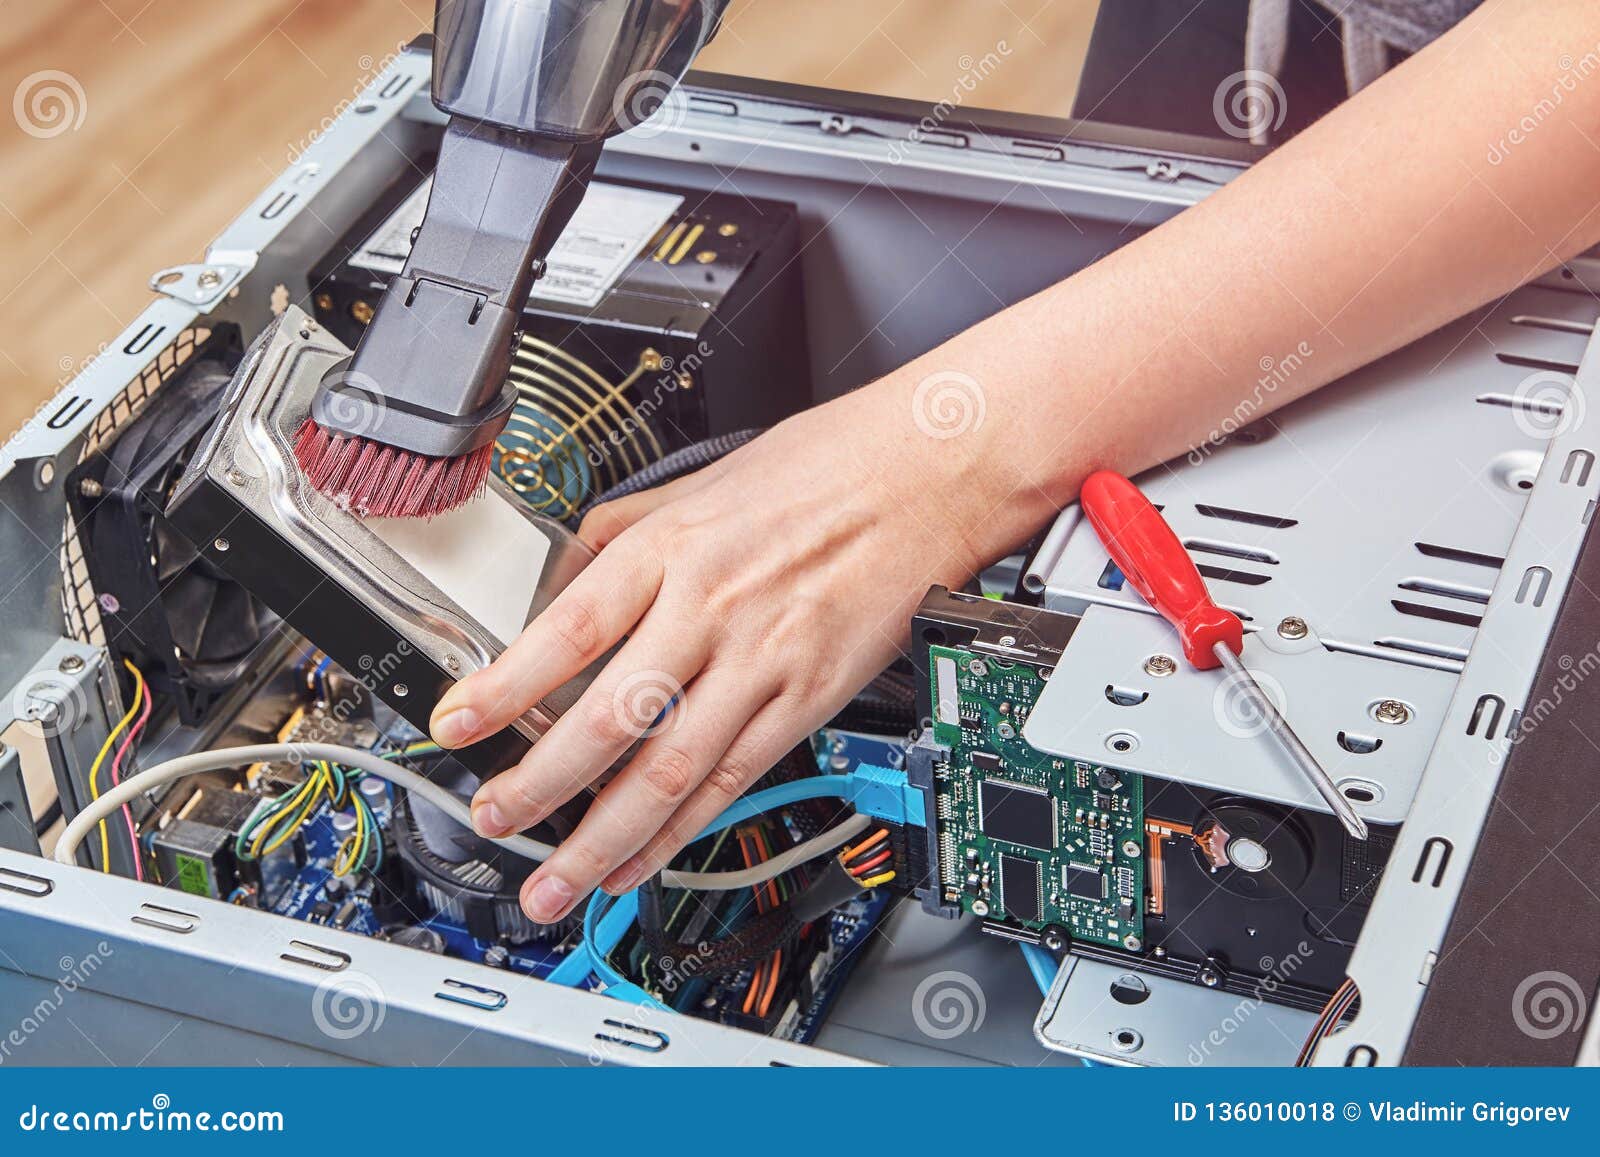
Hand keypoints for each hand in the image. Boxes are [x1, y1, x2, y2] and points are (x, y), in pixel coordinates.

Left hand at [428, 368, 1028, 923]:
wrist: (924, 477)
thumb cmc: (819, 471)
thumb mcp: (693, 483)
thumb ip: (613, 538)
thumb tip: (552, 597)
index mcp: (671, 548)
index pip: (567, 629)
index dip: (504, 687)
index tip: (454, 726)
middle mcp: (711, 609)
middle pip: (610, 717)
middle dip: (539, 784)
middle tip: (492, 819)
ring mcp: (763, 662)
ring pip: (671, 769)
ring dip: (604, 837)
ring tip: (556, 881)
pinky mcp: (807, 701)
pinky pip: (734, 779)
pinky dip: (681, 831)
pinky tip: (640, 859)